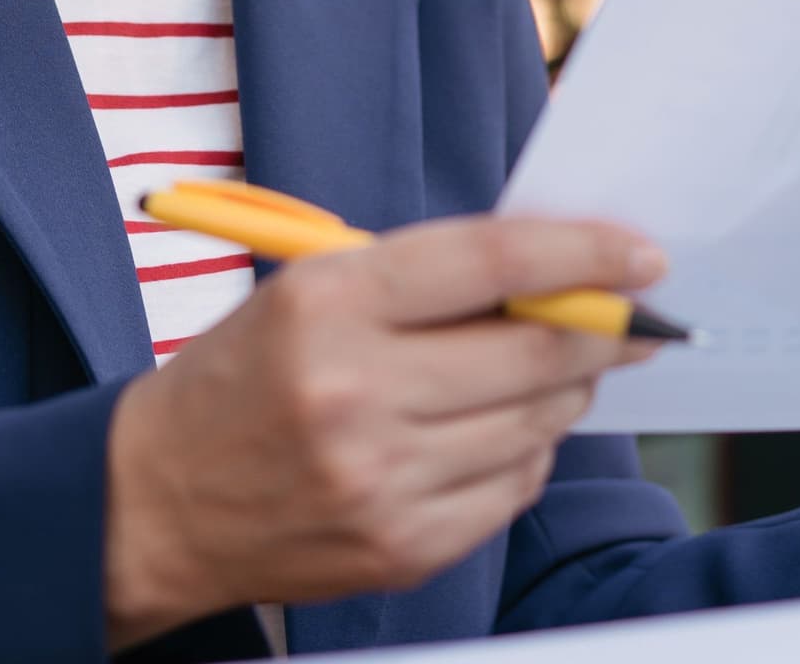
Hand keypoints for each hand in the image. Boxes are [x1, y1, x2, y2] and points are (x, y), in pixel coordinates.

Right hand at [102, 213, 668, 648]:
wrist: (158, 496)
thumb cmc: (244, 371)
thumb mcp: (310, 288)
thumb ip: (423, 279)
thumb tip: (550, 276)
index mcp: (328, 302)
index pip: (487, 263)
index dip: (579, 253)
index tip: (640, 254)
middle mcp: (356, 391)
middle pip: (531, 353)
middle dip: (600, 330)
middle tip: (631, 316)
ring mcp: (381, 479)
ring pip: (534, 425)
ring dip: (566, 391)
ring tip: (556, 369)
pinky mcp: (400, 546)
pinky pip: (510, 489)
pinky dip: (526, 450)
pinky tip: (502, 427)